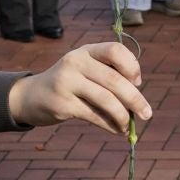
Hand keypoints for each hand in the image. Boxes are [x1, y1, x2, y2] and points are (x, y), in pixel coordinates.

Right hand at [7, 42, 152, 132]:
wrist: (32, 96)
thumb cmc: (70, 83)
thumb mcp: (86, 70)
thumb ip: (110, 76)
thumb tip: (138, 101)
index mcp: (86, 51)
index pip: (115, 50)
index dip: (131, 65)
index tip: (138, 82)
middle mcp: (75, 62)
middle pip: (114, 80)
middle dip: (135, 99)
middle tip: (147, 113)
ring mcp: (66, 82)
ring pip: (106, 99)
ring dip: (123, 116)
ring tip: (129, 126)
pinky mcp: (62, 104)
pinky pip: (94, 115)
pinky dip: (110, 125)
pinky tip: (117, 130)